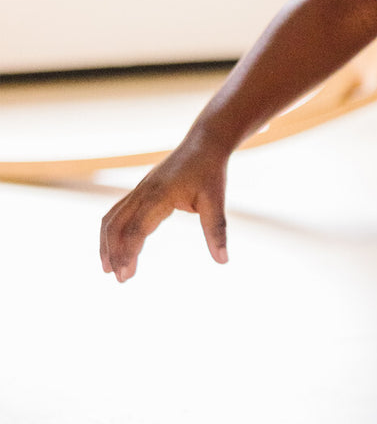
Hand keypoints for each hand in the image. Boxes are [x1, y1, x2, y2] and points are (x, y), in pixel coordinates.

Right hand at [100, 134, 230, 281]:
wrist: (203, 144)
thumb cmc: (210, 172)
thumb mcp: (216, 201)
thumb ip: (217, 231)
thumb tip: (223, 261)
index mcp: (159, 196)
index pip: (136, 229)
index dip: (128, 252)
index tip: (125, 274)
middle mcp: (142, 192)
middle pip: (116, 225)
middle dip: (114, 253)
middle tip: (119, 279)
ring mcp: (138, 190)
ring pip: (111, 218)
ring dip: (107, 243)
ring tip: (108, 269)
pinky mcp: (140, 191)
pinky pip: (117, 212)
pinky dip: (111, 231)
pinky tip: (115, 247)